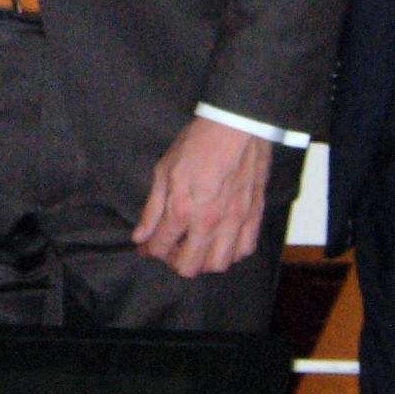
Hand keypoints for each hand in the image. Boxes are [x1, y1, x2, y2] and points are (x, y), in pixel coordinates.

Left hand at [132, 119, 271, 279]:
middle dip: (173, 262)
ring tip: (196, 248)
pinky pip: (244, 249)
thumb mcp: (164, 171)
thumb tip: (140, 235)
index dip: (148, 250)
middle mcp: (208, 223)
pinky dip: (232, 253)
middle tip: (170, 248)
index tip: (146, 245)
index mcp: (182, 210)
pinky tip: (223, 242)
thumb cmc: (197, 143)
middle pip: (188, 267)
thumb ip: (152, 209)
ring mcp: (233, 222)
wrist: (235, 127)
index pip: (160, 247)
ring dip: (203, 262)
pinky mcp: (253, 216)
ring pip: (218, 265)